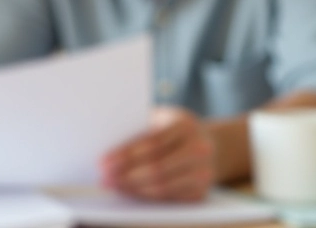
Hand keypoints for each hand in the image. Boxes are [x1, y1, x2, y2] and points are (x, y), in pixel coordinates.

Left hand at [100, 106, 214, 200]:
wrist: (212, 145)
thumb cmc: (174, 128)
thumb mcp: (161, 118)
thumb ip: (140, 127)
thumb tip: (105, 144)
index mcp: (185, 125)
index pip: (152, 143)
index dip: (126, 154)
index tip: (103, 162)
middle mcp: (200, 149)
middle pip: (157, 168)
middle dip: (125, 175)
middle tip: (104, 178)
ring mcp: (203, 173)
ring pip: (162, 186)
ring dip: (133, 188)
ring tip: (113, 185)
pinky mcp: (201, 192)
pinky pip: (168, 198)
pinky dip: (146, 196)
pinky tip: (130, 190)